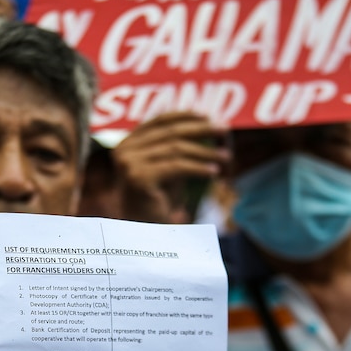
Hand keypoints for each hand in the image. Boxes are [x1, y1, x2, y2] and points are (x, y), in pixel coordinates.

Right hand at [113, 112, 229, 222]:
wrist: (140, 234)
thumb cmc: (156, 201)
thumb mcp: (167, 168)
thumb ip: (177, 148)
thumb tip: (205, 125)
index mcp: (126, 143)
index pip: (158, 121)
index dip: (185, 116)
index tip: (208, 116)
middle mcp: (124, 150)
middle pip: (170, 133)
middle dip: (201, 130)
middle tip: (224, 130)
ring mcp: (129, 164)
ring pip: (176, 149)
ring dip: (205, 152)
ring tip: (226, 157)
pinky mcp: (139, 178)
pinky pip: (177, 167)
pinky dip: (199, 168)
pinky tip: (214, 172)